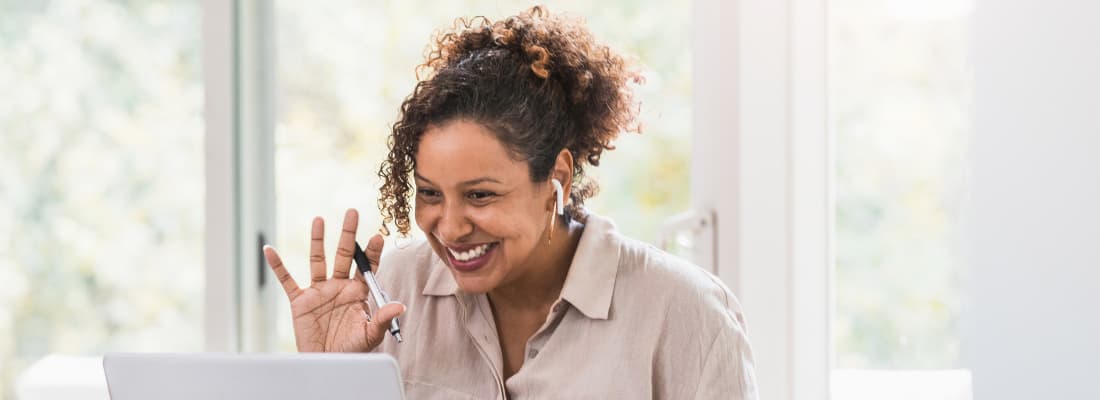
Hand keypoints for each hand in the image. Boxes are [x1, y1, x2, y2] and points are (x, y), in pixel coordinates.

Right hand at [263, 208, 404, 351]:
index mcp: (358, 291)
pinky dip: (277, 266)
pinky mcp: (300, 301)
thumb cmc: (352, 350)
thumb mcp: (370, 335)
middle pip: (344, 255)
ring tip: (319, 219)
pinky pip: (287, 280)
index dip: (372, 251)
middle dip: (348, 234)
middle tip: (352, 212)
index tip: (377, 236)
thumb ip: (383, 318)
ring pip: (318, 260)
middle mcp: (339, 286)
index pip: (367, 266)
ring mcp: (319, 291)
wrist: (327, 364)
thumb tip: (400, 306)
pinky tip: (269, 250)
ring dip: (318, 240)